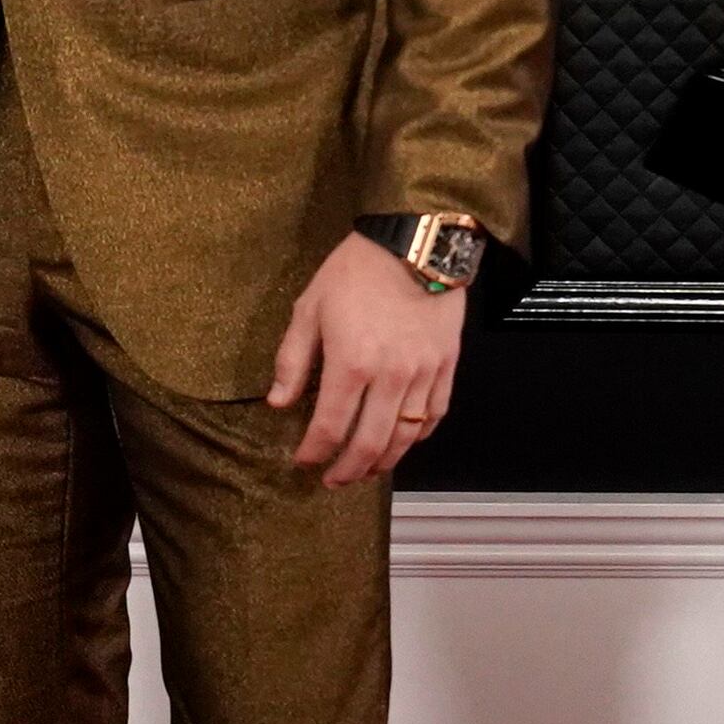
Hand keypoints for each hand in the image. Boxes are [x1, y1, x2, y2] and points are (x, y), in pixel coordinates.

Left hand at [268, 233, 466, 486]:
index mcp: (351, 364)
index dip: (314, 452)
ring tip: (365, 471)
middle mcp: (390, 377)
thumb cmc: (357, 270)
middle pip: (369, 444)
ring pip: (403, 438)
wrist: (415, 242)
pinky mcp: (446, 366)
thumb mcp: (310, 308)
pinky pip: (433, 415)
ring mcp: (422, 374)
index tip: (303, 462)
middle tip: (333, 480)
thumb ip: (293, 360)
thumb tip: (278, 402)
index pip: (329, 427)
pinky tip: (402, 442)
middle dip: (347, 470)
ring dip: (382, 462)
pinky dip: (417, 437)